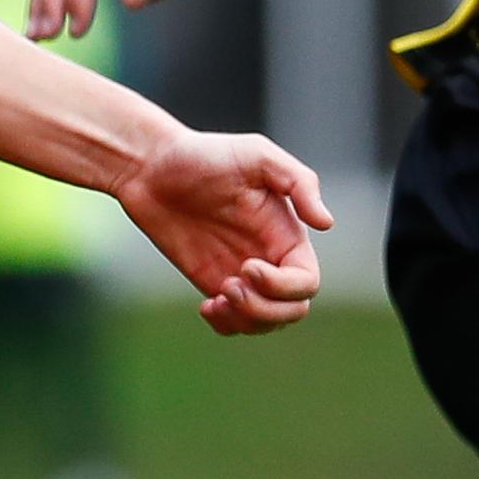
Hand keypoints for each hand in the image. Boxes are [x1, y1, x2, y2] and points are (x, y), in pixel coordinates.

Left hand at [115, 128, 332, 335]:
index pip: (306, 282)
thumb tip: (327, 223)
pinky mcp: (214, 282)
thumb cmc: (205, 154)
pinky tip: (207, 305)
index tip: (247, 266)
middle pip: (292, 309)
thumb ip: (299, 182)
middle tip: (229, 285)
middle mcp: (270, 256)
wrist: (151, 168)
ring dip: (246, 319)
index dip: (284, 286)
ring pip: (266, 322)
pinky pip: (234, 322)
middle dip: (265, 308)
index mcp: (286, 233)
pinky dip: (226, 325)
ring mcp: (242, 274)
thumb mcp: (257, 154)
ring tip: (217, 298)